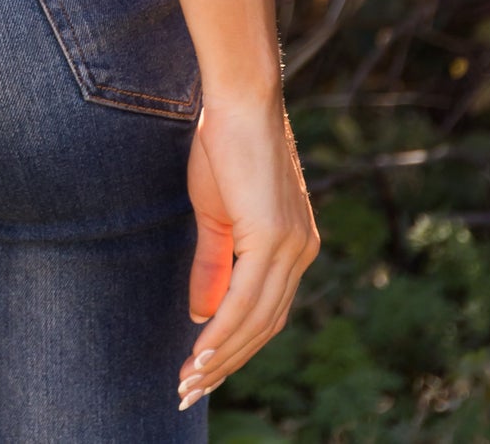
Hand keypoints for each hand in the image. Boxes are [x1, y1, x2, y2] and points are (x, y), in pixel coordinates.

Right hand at [176, 95, 319, 411]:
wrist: (239, 99)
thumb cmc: (225, 144)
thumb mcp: (216, 212)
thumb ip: (215, 263)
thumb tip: (203, 314)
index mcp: (295, 246)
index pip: (268, 312)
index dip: (237, 345)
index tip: (203, 371)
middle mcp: (302, 251)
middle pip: (265, 326)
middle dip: (226, 363)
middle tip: (189, 391)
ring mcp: (291, 246)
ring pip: (256, 320)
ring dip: (221, 356)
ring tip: (188, 381)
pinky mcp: (272, 237)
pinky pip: (245, 299)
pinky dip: (222, 331)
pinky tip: (200, 351)